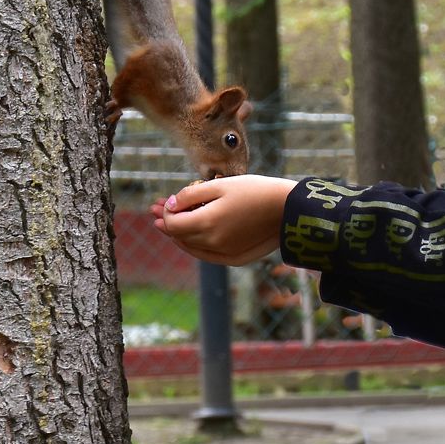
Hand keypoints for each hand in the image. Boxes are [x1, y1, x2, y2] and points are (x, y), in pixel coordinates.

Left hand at [151, 175, 296, 266]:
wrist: (289, 209)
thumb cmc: (256, 191)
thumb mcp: (221, 185)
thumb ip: (191, 195)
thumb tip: (170, 205)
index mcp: (206, 223)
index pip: (172, 223)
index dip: (164, 212)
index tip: (163, 201)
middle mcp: (212, 242)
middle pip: (179, 236)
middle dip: (166, 223)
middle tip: (156, 211)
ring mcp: (224, 253)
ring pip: (191, 247)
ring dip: (179, 235)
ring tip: (169, 225)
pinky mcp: (235, 258)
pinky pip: (207, 255)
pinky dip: (195, 246)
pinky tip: (191, 238)